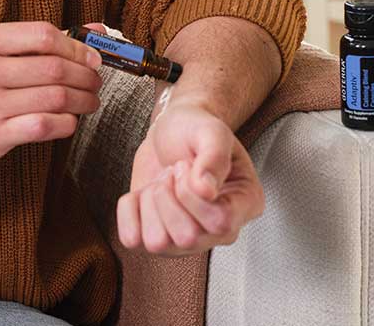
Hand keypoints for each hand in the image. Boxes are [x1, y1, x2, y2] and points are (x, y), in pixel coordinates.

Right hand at [0, 21, 103, 170]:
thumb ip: (37, 40)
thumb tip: (95, 31)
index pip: (43, 35)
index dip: (76, 47)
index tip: (91, 57)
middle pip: (54, 68)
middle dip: (85, 75)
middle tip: (94, 80)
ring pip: (55, 98)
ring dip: (83, 100)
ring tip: (89, 100)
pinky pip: (45, 126)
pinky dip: (67, 122)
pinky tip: (70, 119)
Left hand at [116, 99, 264, 256]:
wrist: (170, 131)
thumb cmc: (196, 130)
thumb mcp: (211, 131)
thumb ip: (214, 156)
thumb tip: (206, 191)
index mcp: (244, 205)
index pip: (220, 223)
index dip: (192, 195)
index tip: (184, 165)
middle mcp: (218, 232)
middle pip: (187, 238)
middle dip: (169, 196)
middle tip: (173, 172)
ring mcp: (186, 241)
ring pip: (157, 243)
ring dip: (150, 203)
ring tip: (162, 182)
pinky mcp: (155, 239)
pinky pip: (131, 238)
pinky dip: (129, 210)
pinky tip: (143, 193)